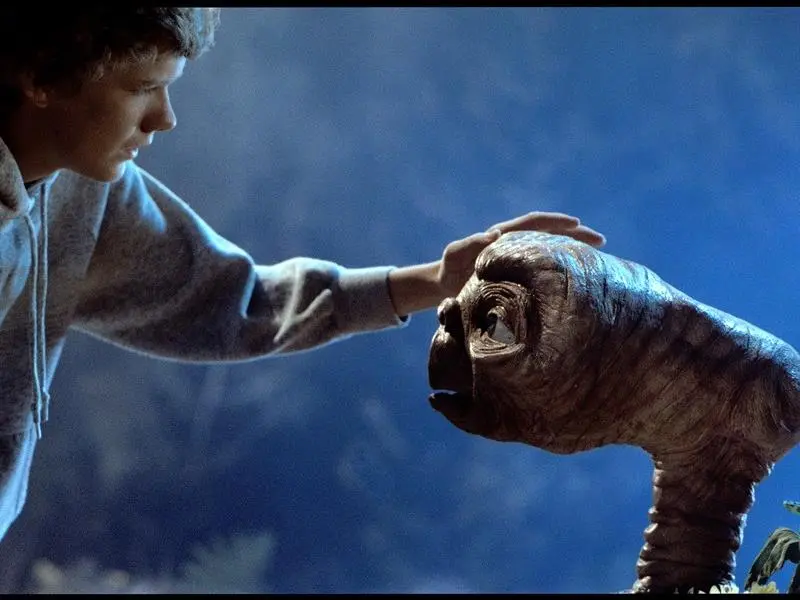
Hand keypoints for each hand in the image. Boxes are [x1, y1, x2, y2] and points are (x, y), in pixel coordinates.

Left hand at [437, 211, 605, 296]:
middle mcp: (516, 244)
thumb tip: (495, 233)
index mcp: (503, 236)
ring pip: (552, 250)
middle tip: (600, 240)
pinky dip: (562, 268)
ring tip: (598, 258)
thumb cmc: (448, 269)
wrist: (444, 286)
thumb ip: (470, 243)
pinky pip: (545, 268)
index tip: (577, 222)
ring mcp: (519, 259)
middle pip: (551, 233)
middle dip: (576, 234)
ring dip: (574, 251)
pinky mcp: (520, 275)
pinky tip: (578, 279)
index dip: (555, 222)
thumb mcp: (454, 254)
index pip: (534, 223)